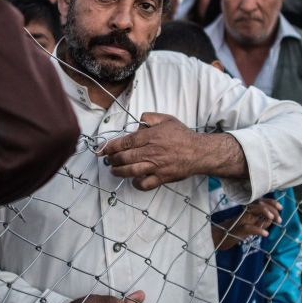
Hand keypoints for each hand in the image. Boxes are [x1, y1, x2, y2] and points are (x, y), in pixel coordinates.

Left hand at [99, 113, 244, 190]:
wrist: (199, 152)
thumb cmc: (182, 135)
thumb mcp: (166, 119)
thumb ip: (149, 117)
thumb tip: (137, 122)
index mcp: (151, 137)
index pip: (125, 142)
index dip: (110, 147)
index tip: (102, 150)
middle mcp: (151, 152)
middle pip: (124, 158)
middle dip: (112, 159)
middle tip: (109, 160)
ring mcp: (156, 166)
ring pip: (131, 171)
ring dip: (119, 172)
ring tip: (114, 170)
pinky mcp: (162, 178)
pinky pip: (144, 184)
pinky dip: (136, 184)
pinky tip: (133, 180)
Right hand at [212, 198, 281, 250]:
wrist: (220, 237)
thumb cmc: (236, 230)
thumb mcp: (251, 225)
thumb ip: (261, 221)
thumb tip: (272, 220)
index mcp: (249, 210)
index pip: (262, 201)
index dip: (272, 202)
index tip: (280, 208)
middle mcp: (245, 211)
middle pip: (260, 203)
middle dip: (272, 209)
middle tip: (279, 220)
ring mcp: (241, 219)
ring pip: (254, 210)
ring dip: (266, 213)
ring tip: (274, 220)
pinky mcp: (238, 229)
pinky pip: (249, 228)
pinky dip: (259, 230)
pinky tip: (265, 234)